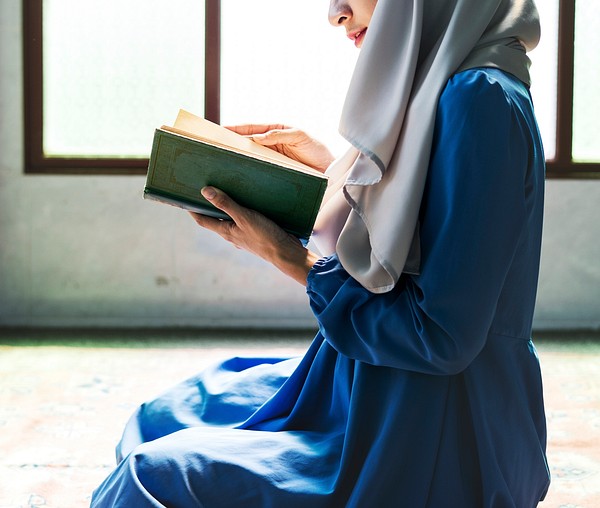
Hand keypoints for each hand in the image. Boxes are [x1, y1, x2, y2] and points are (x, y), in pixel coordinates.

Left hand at [189, 187, 319, 285]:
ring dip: (229, 209)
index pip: (203, 220)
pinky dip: (244, 213)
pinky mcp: (257, 234)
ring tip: (229, 193)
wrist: (286, 253)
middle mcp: (233, 235)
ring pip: (233, 221)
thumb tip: (205, 191)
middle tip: (207, 191)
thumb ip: (226, 204)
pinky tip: (251, 205)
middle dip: (211, 207)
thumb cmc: (264, 237)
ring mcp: (245, 236)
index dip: (193, 210)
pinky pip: (246, 222)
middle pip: (217, 220)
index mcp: (226, 232)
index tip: (185, 199)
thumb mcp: (244, 217)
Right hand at [226, 124, 334, 172]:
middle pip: (248, 142)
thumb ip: (279, 135)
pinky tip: (242, 174)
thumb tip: (257, 137)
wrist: (328, 169)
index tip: (221, 129)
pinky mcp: (275, 171)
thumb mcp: (299, 137)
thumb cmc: (317, 149)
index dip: (236, 128)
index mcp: (276, 131)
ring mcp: (272, 158)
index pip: (252, 128)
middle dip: (233, 143)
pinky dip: (251, 170)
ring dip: (240, 158)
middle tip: (217, 146)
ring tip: (225, 161)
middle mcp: (272, 144)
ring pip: (252, 156)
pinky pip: (260, 169)